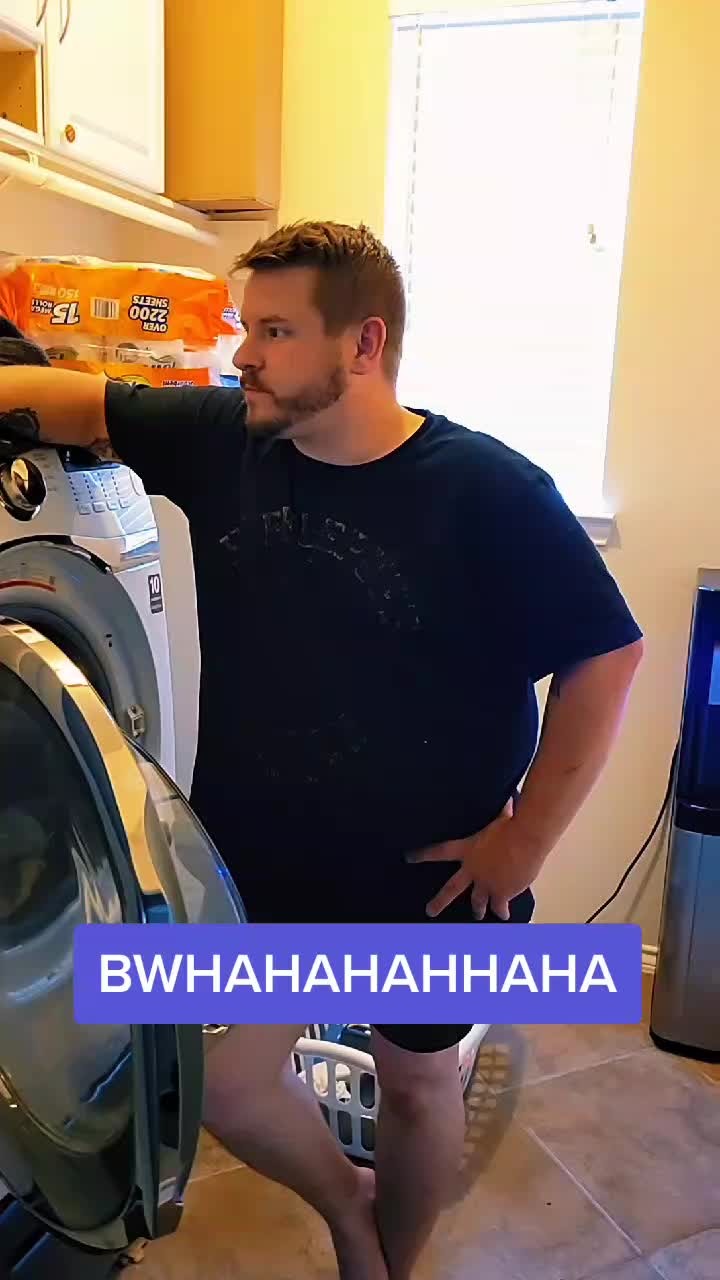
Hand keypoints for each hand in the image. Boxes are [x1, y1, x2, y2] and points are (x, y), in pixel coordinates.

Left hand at [406, 800, 540, 920]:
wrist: (526, 839)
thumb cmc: (513, 823)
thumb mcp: (499, 817)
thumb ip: (499, 812)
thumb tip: (507, 800)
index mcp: (467, 849)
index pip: (439, 852)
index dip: (422, 855)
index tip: (408, 858)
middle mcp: (473, 869)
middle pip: (451, 888)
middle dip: (439, 901)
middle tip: (430, 911)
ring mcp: (486, 884)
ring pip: (477, 902)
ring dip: (477, 910)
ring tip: (477, 915)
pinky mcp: (502, 893)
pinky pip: (499, 907)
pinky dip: (502, 912)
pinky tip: (503, 916)